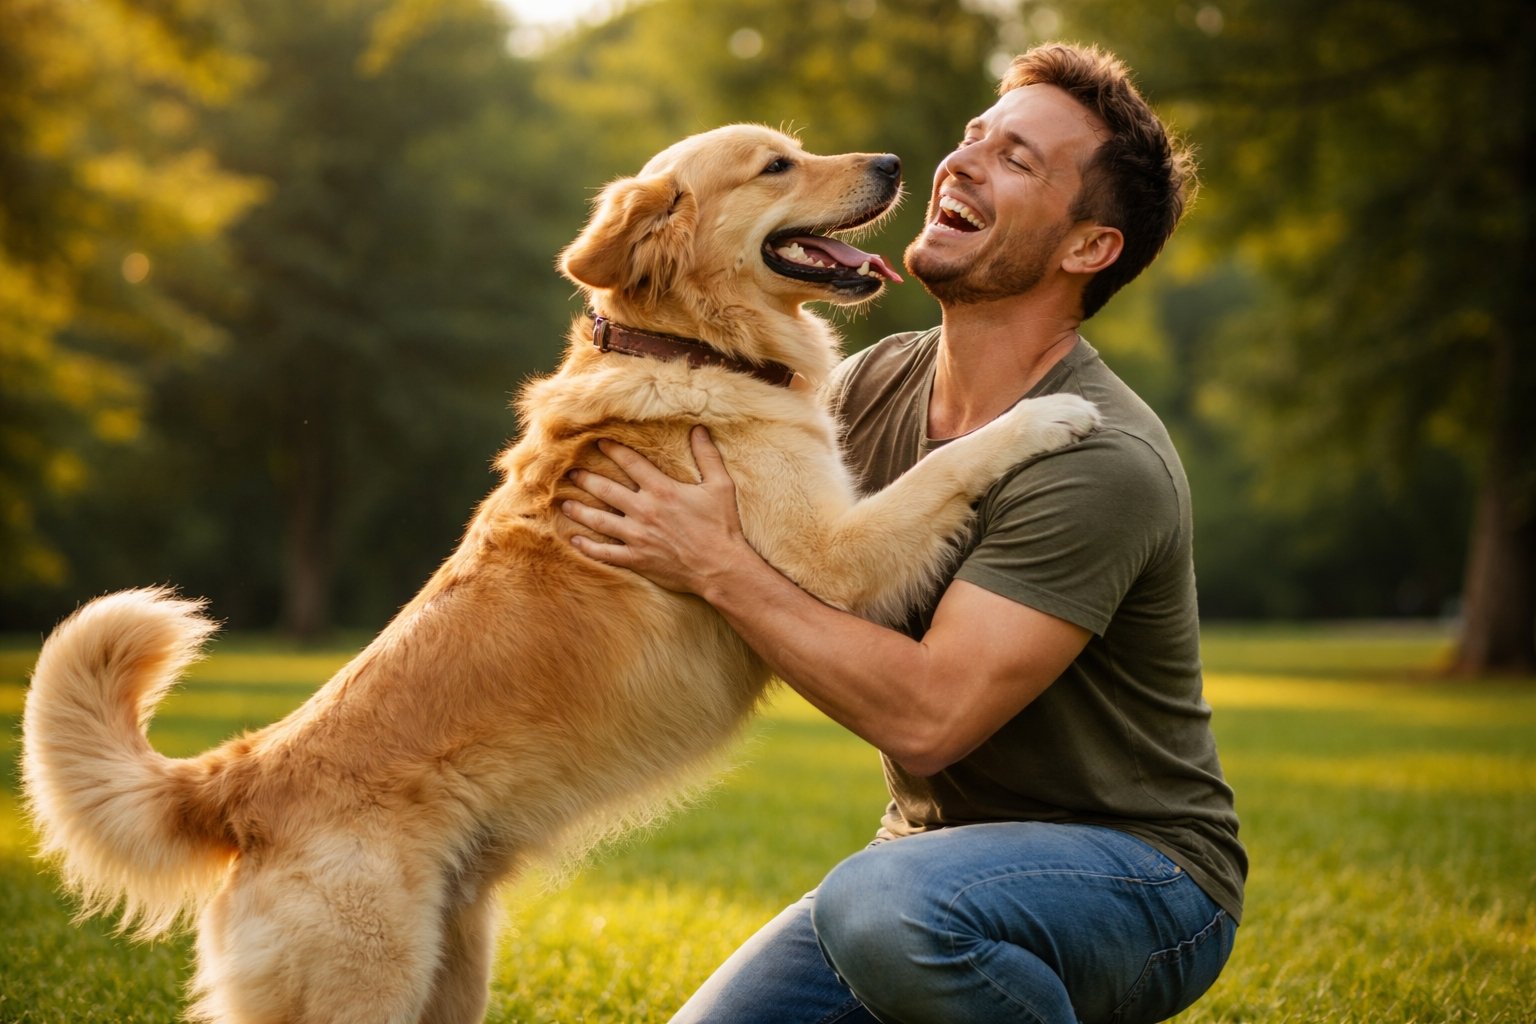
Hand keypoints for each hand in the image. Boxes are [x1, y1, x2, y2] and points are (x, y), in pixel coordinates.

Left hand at [561, 426, 750, 594]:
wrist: (720, 566)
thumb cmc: (722, 525)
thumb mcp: (720, 486)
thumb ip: (707, 456)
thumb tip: (699, 429)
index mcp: (662, 490)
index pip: (631, 463)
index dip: (614, 450)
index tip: (598, 442)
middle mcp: (644, 510)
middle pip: (606, 490)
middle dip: (586, 479)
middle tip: (570, 472)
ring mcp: (637, 536)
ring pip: (599, 521)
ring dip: (580, 510)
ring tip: (564, 503)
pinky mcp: (637, 558)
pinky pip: (606, 553)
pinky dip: (588, 547)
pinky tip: (575, 540)